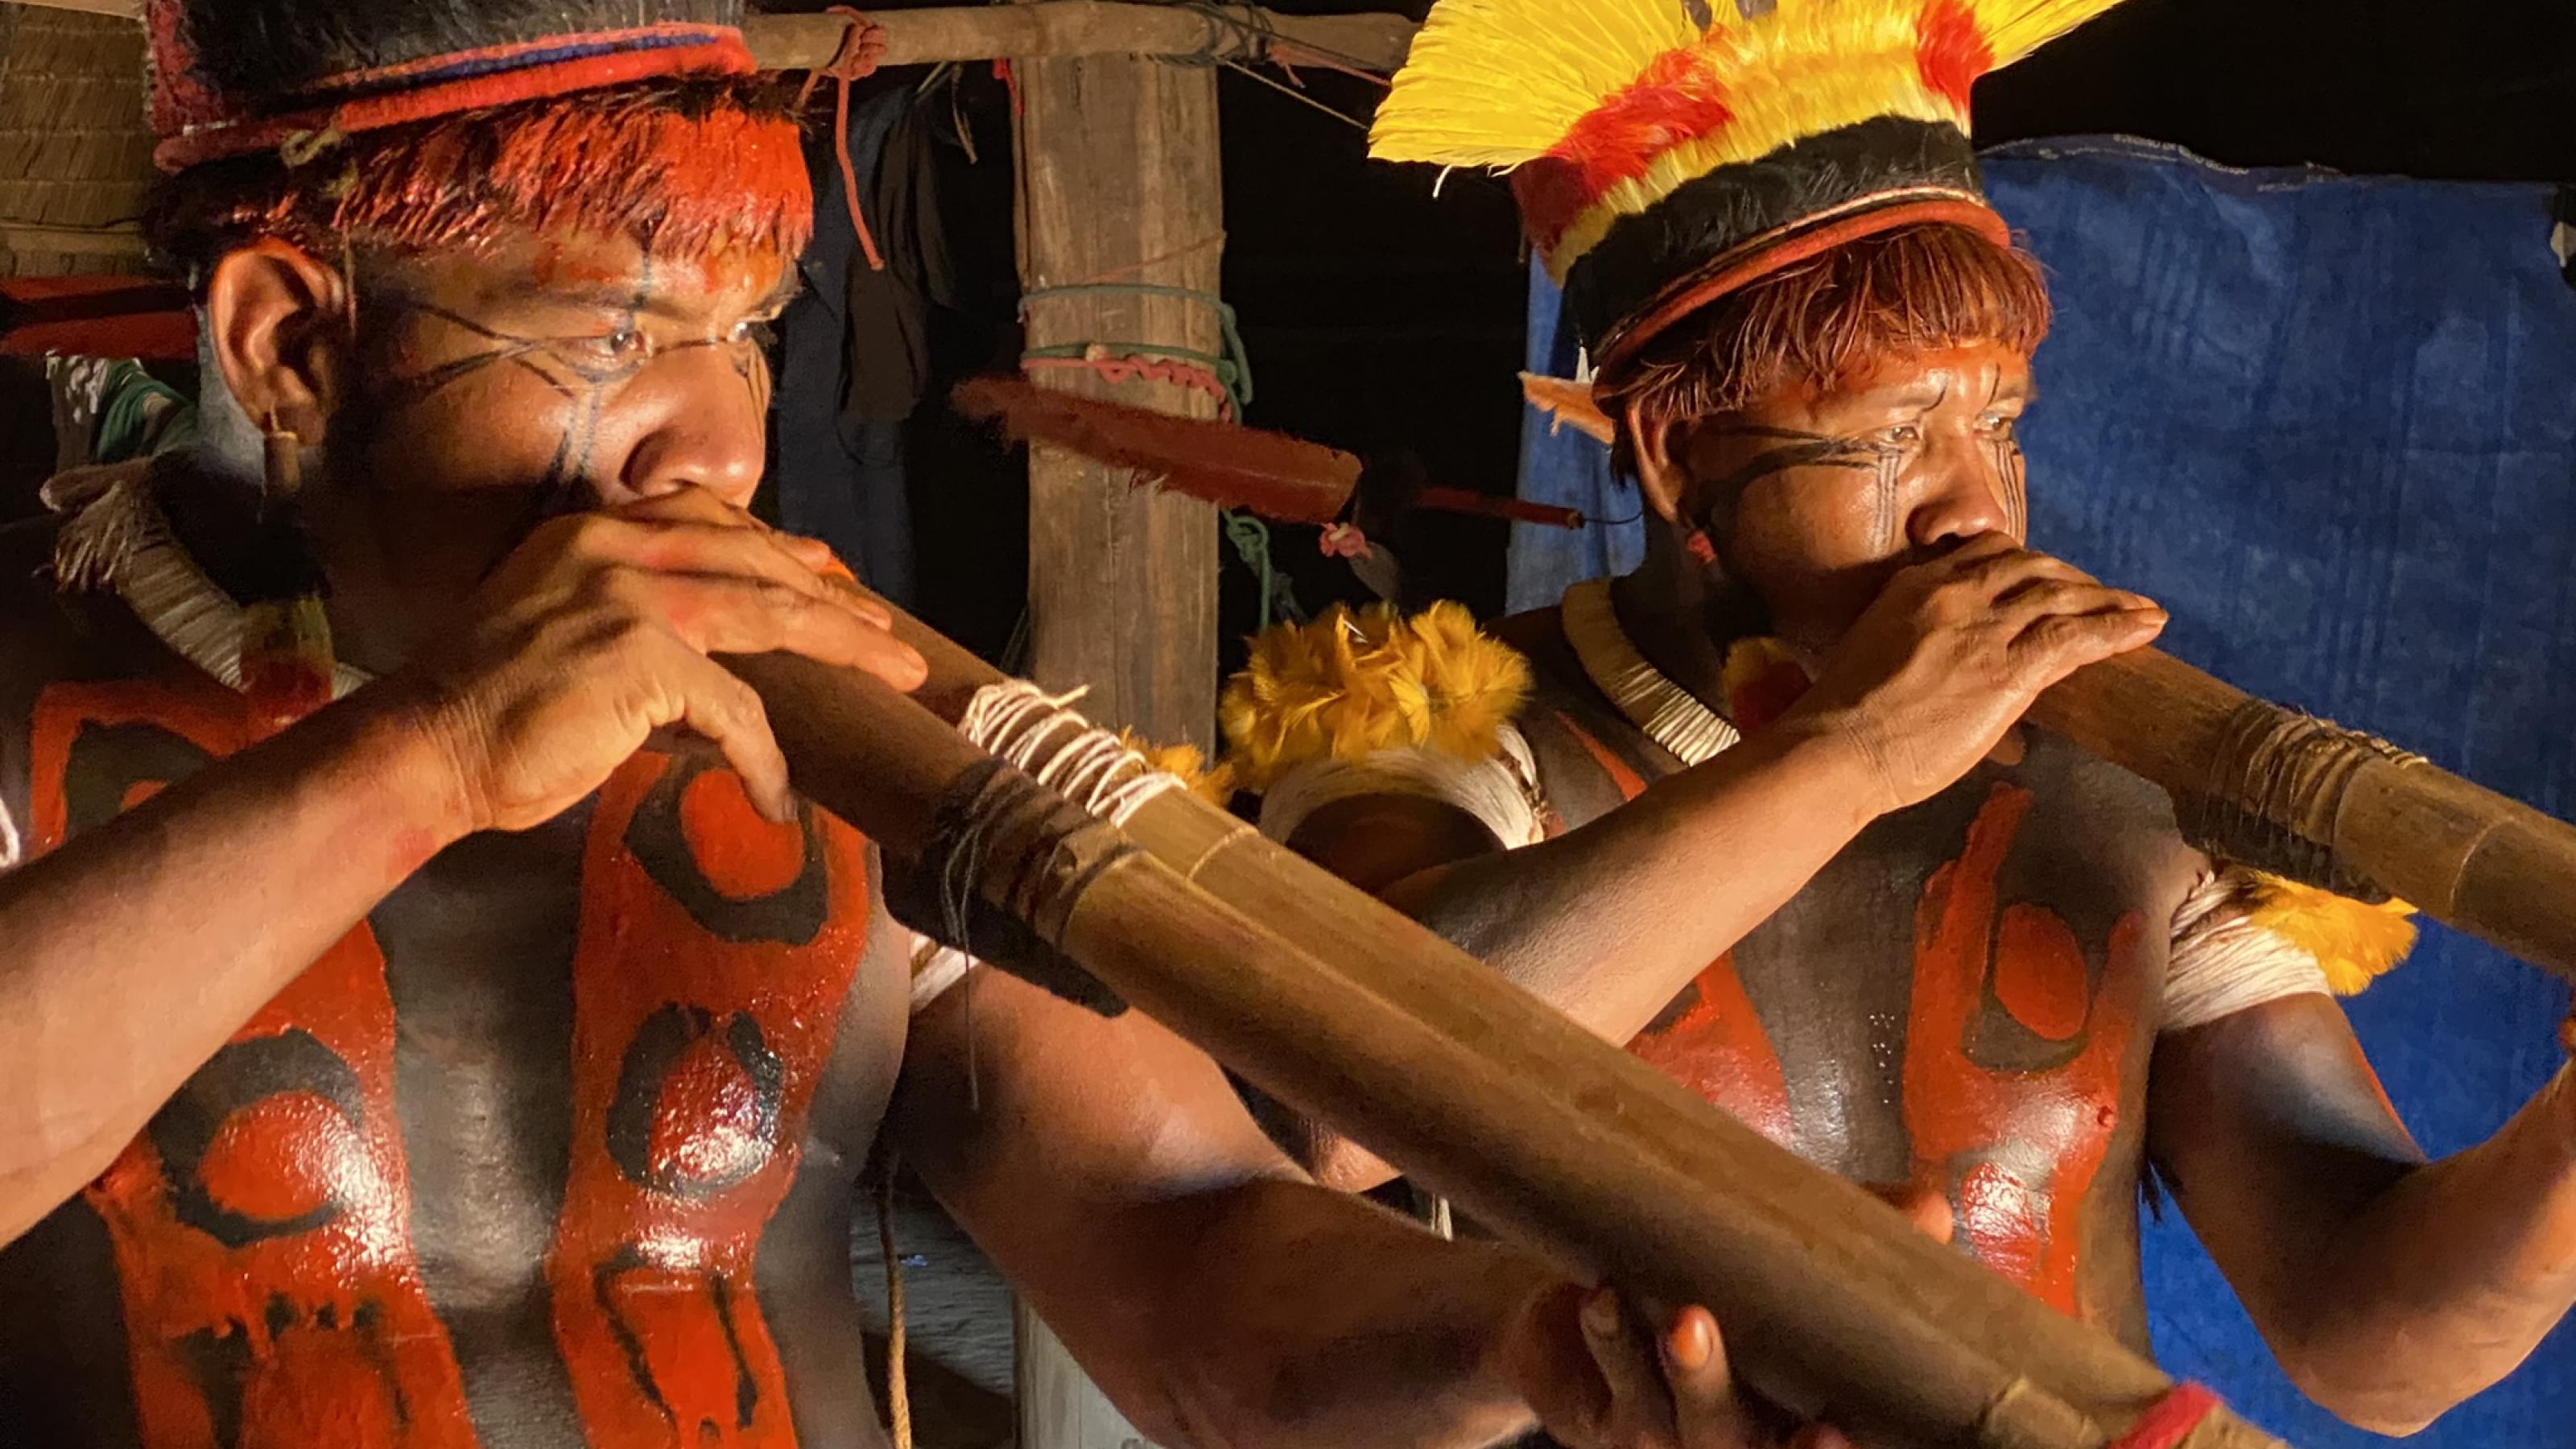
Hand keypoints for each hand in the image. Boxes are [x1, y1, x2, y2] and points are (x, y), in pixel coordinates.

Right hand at [385, 487, 926, 833]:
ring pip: (769, 612)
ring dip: (844, 647)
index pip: (712, 522)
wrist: (424, 750)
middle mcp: (613, 547)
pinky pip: (733, 710)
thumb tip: (714, 679)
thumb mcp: (570, 641)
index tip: (834, 577)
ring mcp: (629, 595)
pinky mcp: (641, 656)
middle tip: (892, 635)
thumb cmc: (488, 714)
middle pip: (757, 559)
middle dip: (836, 599)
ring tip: (896, 676)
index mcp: (593, 535)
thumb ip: (642, 635)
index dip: (783, 550)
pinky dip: (763, 759)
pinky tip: (778, 797)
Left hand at [1508, 1189, 1949, 1447]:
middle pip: (1730, 1440)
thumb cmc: (1733, 1284)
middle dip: (1721, 1399)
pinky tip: (1603, 1297)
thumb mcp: (1805, 1263)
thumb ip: (1867, 1241)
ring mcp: (1658, 1429)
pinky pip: (1604, 1378)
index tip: (1832, 1432)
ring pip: (1662, 1412)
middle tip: (1713, 1342)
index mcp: (1788, 1419)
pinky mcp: (1597, 1404)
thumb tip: (1933, 1210)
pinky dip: (1607, 1337)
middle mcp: (1728, 1436)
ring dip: (1674, 1370)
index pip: (1810, 1447)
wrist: (1615, 1289)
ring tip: (1681, 1320)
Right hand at [1790, 534, 2165, 812]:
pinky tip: (2147, 629)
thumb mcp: (1878, 651)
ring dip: (2110, 602)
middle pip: (2034, 568)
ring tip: (2145, 611)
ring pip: (2062, 597)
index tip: (2052, 581)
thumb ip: (1921, 643)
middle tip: (2104, 599)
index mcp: (1917, 585)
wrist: (1836, 747)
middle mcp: (1955, 595)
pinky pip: (2075, 637)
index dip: (2031, 564)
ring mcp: (1983, 630)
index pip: (1989, 553)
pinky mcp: (2006, 670)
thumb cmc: (1843, 719)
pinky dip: (2117, 629)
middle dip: (2076, 581)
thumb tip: (1955, 669)